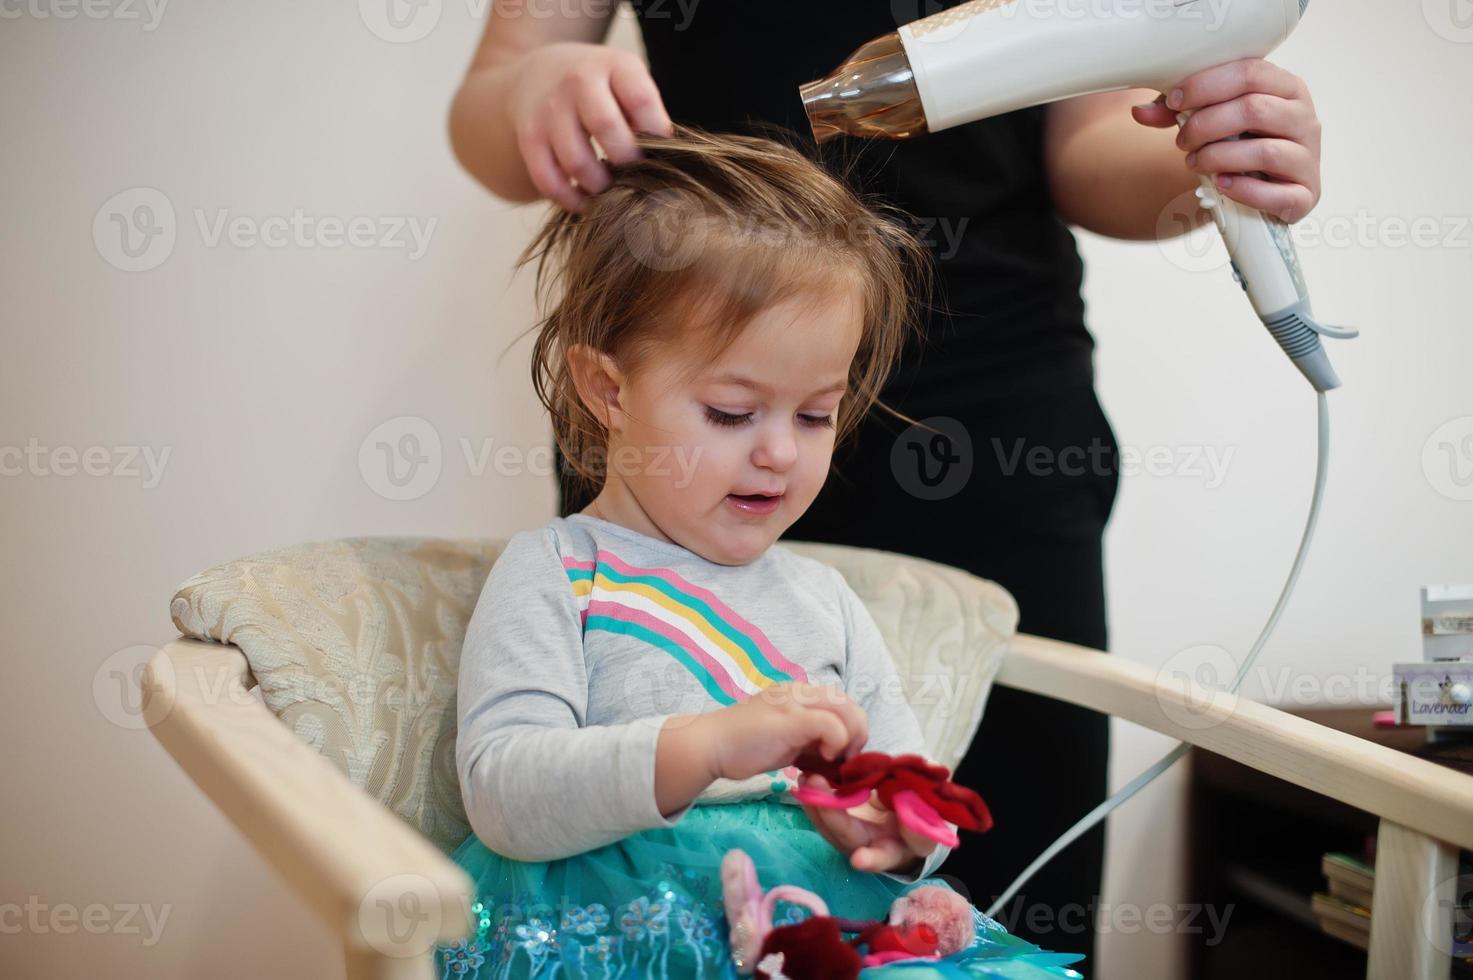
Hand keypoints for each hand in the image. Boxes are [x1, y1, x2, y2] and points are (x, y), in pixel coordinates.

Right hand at [507, 42, 673, 212]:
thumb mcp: (627, 83)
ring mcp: (549, 109)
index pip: (641, 101)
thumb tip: (665, 163)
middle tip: (635, 178)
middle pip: (607, 129)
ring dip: (599, 187)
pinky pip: (548, 179)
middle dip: (627, 164)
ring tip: (611, 192)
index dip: (656, 135)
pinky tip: (585, 201)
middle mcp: (578, 81)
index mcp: (613, 65)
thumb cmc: (601, 89)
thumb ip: (647, 115)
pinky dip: (569, 199)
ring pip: (577, 162)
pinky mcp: (529, 137)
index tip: (660, 155)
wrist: (542, 76)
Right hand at [702, 683, 869, 782]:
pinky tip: (825, 760)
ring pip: (846, 709)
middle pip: (849, 703)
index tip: (841, 757)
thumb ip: (809, 741)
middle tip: (845, 762)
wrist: (709, 746)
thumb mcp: (786, 741)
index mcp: (799, 694)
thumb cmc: (743, 747)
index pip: (840, 703)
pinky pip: (831, 724)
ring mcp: (795, 702)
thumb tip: (835, 757)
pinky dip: (837, 742)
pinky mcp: (791, 718)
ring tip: (836, 762)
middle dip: (858, 734)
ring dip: (851, 738)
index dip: (850, 729)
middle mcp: (800, 691)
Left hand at [797, 773, 938, 874]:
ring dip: (814, 802)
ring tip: (806, 777)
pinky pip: (822, 810)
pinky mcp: (838, 820)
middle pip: (844, 836)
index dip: (871, 859)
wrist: (905, 823)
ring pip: (827, 824)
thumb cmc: (918, 826)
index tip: (859, 860)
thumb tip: (913, 800)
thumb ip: (921, 818)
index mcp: (892, 851)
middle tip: (817, 786)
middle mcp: (865, 847)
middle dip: (830, 814)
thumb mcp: (927, 825)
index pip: (882, 857)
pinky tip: (805, 775)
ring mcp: (848, 834)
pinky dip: (813, 794)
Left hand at [1131, 58, 1321, 221]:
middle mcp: (1304, 118)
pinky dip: (1244, 191)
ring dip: (1218, 158)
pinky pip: (1277, 194)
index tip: (1175, 102)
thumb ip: (1177, 111)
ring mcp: (1308, 157)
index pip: (1250, 72)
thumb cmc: (1239, 143)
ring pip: (1264, 151)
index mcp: (1286, 88)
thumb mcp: (1211, 118)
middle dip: (1205, 125)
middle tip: (1181, 141)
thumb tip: (1139, 112)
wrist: (1264, 188)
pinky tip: (1222, 185)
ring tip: (1194, 163)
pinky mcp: (1306, 195)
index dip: (1206, 85)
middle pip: (1253, 109)